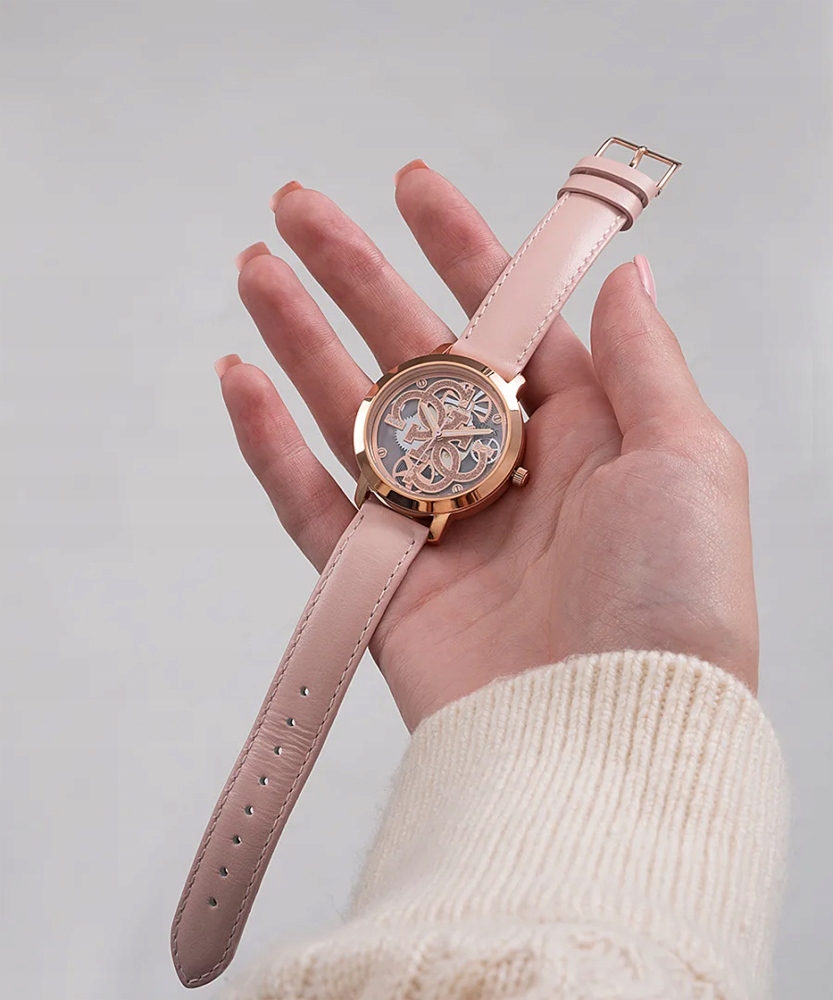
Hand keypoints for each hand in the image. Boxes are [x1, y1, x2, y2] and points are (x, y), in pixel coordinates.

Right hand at [217, 164, 757, 730]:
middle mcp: (504, 473)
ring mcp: (437, 528)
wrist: (612, 737)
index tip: (410, 186)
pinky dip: (271, 447)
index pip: (508, 319)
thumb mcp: (686, 459)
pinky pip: (314, 505)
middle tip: (298, 209)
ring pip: (354, 415)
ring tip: (255, 269)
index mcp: (581, 434)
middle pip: (415, 354)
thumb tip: (627, 276)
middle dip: (357, 276)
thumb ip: (645, 362)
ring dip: (302, 340)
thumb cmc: (672, 599)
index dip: (462, 249)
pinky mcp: (383, 587)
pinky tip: (239, 379)